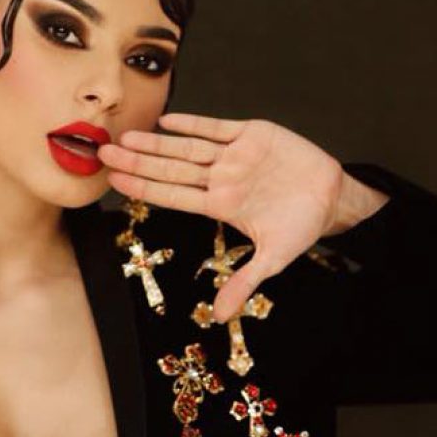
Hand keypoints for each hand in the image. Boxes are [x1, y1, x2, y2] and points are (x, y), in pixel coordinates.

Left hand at [98, 113, 367, 321]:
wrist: (332, 197)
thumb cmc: (301, 226)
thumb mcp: (273, 258)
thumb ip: (244, 283)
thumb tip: (219, 318)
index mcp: (220, 205)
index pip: (172, 196)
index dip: (143, 188)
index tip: (114, 182)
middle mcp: (220, 179)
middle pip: (171, 169)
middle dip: (138, 162)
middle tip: (103, 153)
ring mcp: (233, 156)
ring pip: (188, 147)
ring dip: (157, 142)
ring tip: (127, 136)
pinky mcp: (252, 135)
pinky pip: (218, 128)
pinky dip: (194, 123)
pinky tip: (167, 119)